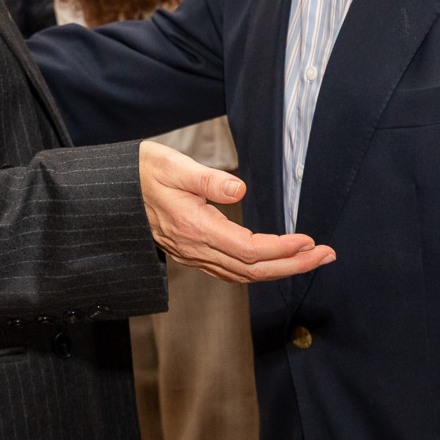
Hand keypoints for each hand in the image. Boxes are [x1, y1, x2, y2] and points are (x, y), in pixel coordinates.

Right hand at [136, 141, 333, 282]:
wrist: (113, 192)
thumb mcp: (173, 165)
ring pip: (244, 274)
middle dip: (294, 265)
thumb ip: (208, 178)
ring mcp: (193, 255)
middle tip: (326, 255)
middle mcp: (195, 249)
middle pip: (253, 270)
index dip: (282, 249)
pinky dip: (259, 269)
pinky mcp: (193, 254)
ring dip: (281, 269)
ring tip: (311, 258)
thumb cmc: (143, 172)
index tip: (309, 240)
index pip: (248, 249)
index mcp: (194, 228)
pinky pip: (231, 271)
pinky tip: (276, 261)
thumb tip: (240, 189)